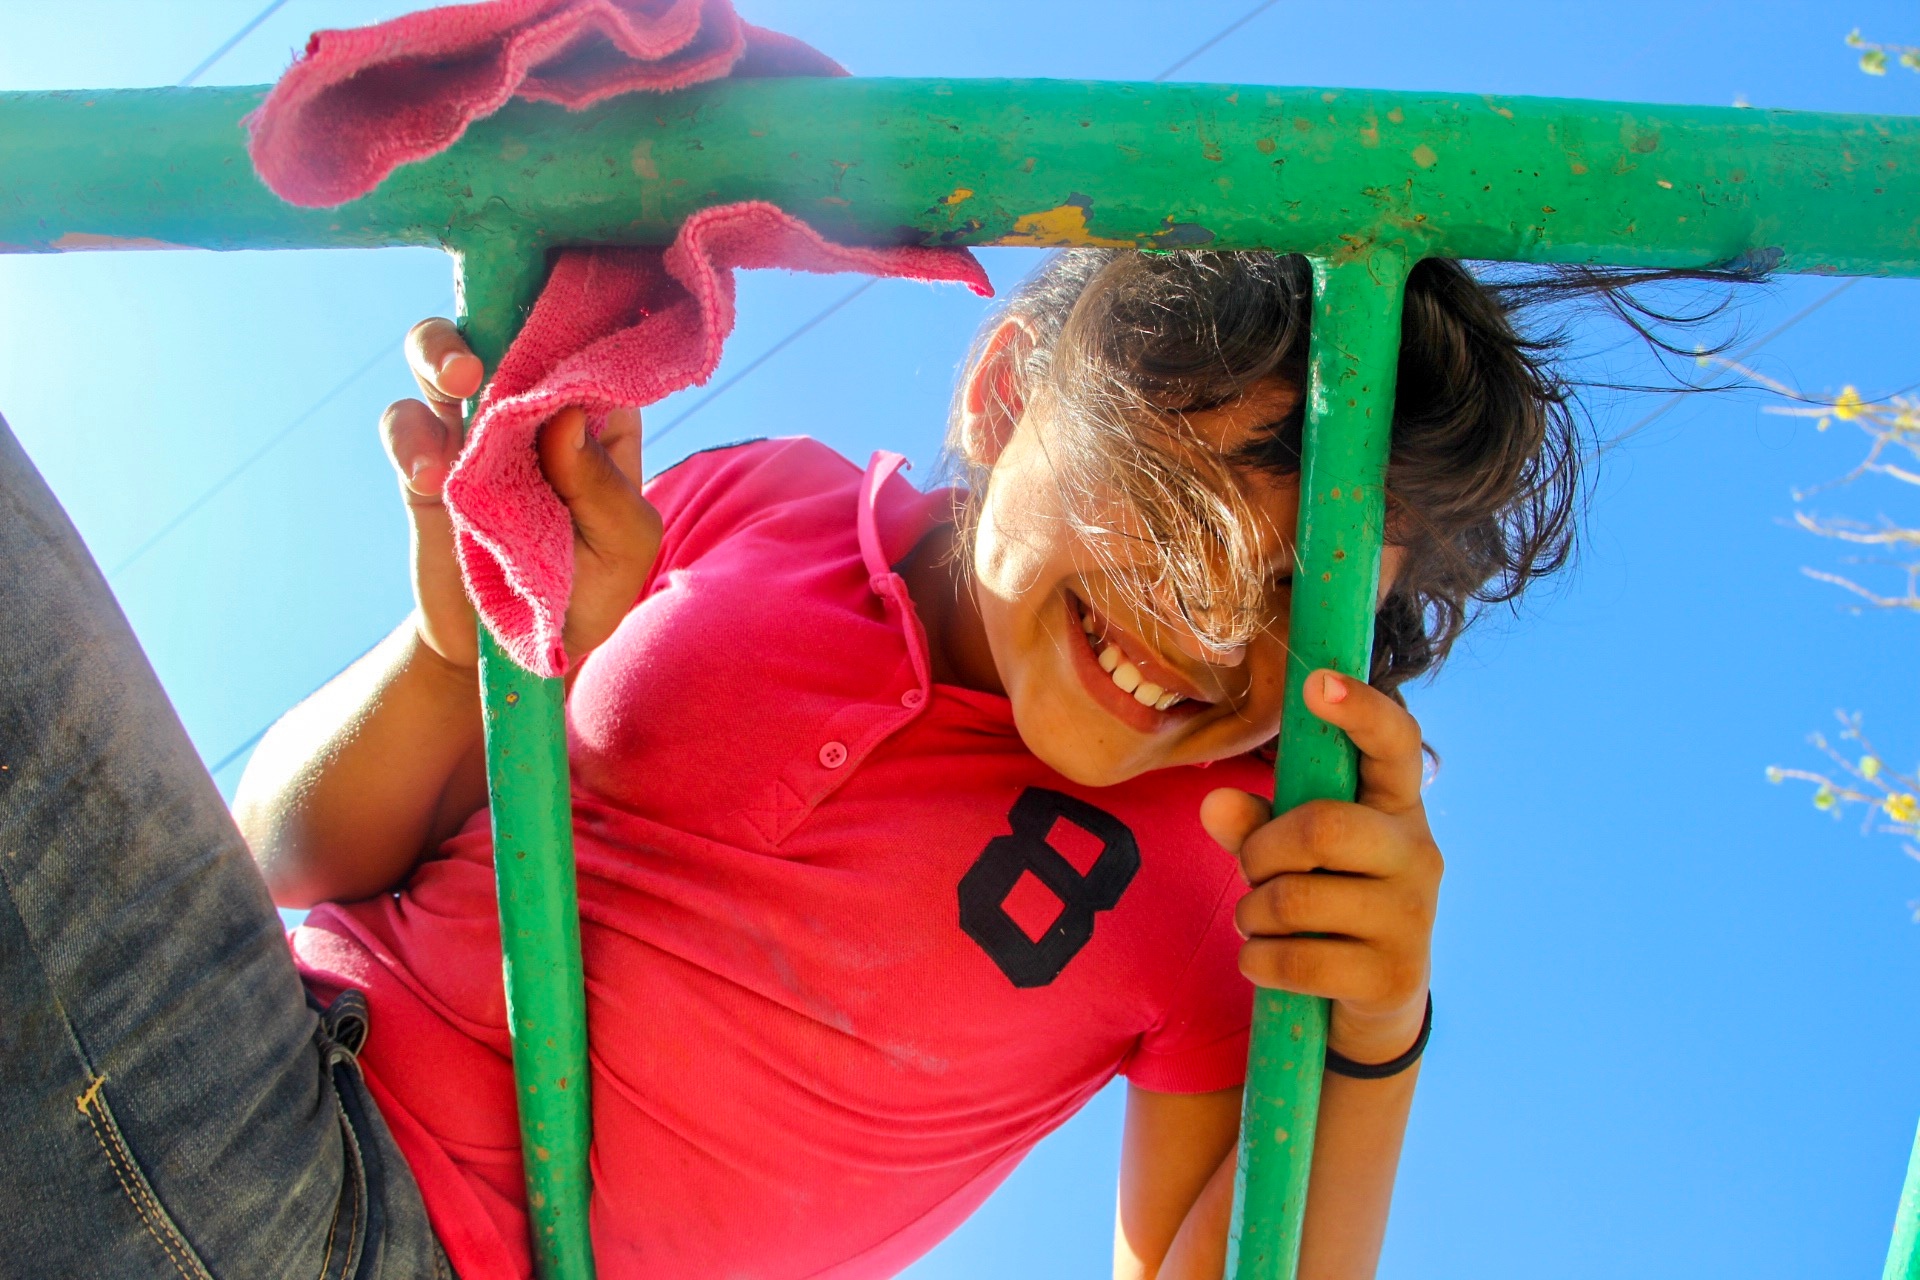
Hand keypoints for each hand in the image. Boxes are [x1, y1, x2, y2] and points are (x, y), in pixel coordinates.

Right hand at [381, 317, 662, 668]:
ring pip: (440, 356)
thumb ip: (603, 490)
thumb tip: (563, 420)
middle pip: (505, 327)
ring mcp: (473, 433)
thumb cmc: (586, 596)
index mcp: (596, 420)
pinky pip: (405, 426)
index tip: (569, 287)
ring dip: (440, 351)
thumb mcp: (622, 551)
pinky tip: (432, 474)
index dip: (577, 311)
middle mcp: (532, 412)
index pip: (589, 344)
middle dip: (496, 310)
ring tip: (461, 380)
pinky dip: (412, 437)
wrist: (509, 657)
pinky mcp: (425, 468)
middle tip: (505, 340)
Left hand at [1200, 670, 1442, 1064]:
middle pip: (1322, 826)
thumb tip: (1214, 804)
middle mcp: (1417, 853)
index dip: (1360, 710)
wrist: (1375, 998)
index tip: (1317, 681)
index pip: (1396, 743)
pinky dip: (1258, 960)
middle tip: (1252, 871)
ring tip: (1257, 920)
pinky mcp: (1393, 976)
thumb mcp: (1291, 853)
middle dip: (1261, 852)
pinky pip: (1297, 958)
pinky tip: (1264, 960)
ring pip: (1297, 898)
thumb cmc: (1328, 899)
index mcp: (1396, 805)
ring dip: (1252, 912)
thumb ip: (1253, 824)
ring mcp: (1413, 917)